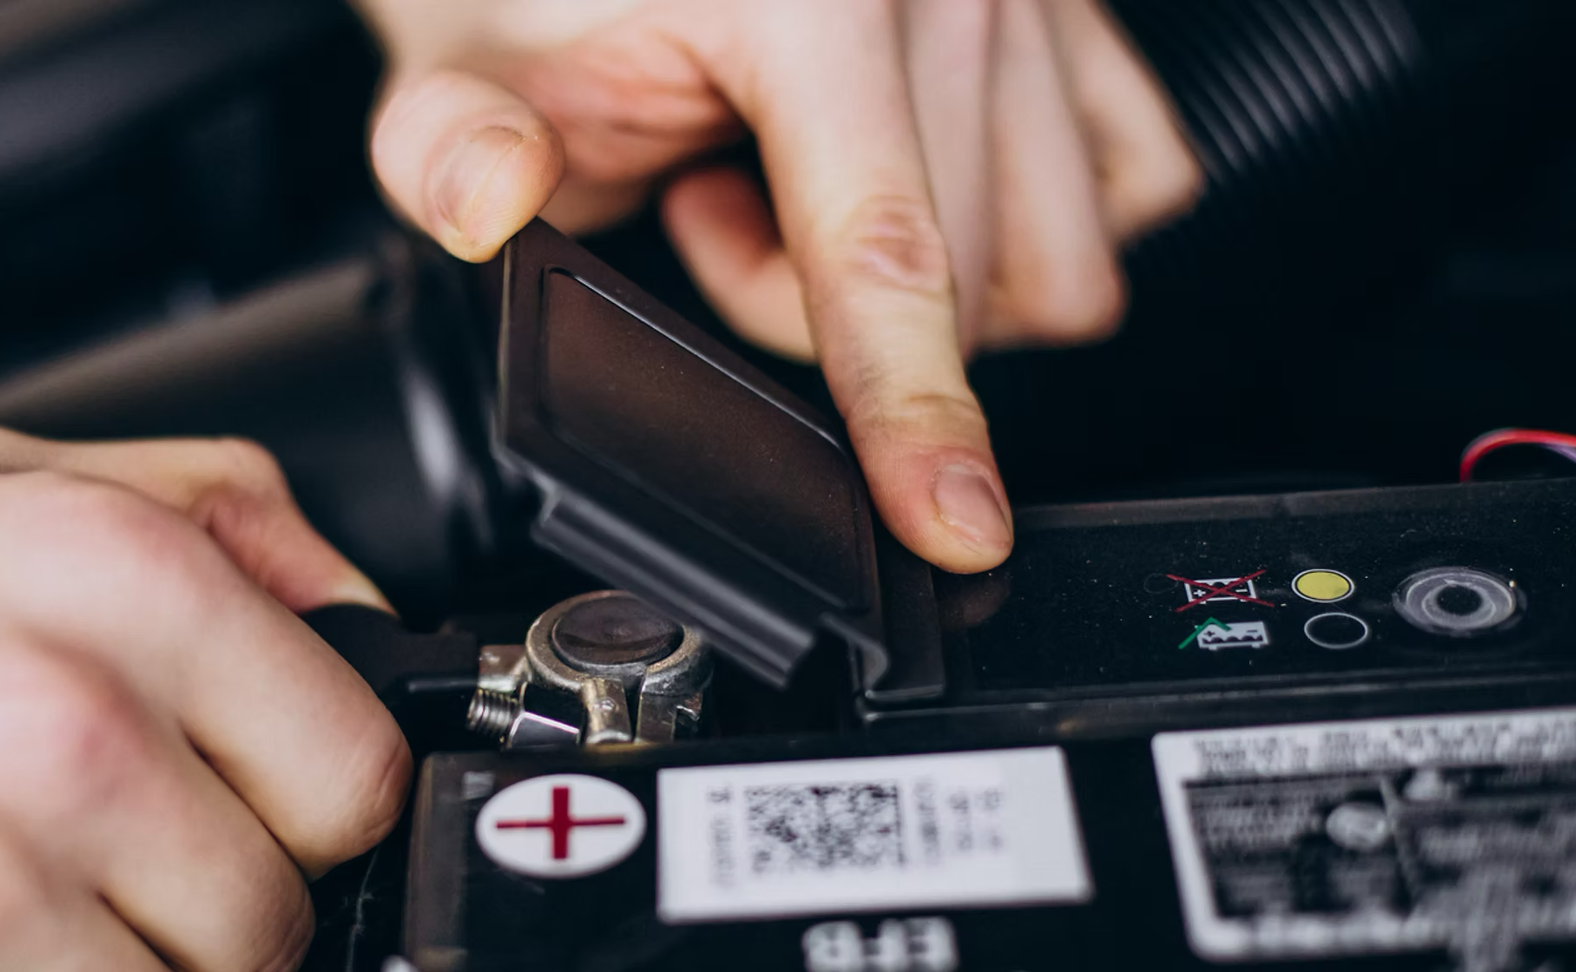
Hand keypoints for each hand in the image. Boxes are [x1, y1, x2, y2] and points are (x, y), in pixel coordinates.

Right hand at [0, 383, 404, 967]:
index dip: (296, 813)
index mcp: (112, 581)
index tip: (234, 817)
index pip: (352, 779)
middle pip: (263, 922)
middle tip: (61, 863)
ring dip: (83, 967)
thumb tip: (360, 615)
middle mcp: (59, 729)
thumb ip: (208, 521)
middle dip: (182, 909)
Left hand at [361, 0, 1199, 571]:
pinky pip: (1126, 195)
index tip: (955, 524)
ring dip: (921, 277)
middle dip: (814, 307)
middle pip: (966, 288)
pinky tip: (891, 172)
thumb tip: (489, 195)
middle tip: (703, 212)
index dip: (912, 411)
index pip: (882, 251)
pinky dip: (1012, 231)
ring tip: (787, 183)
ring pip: (1058, 265)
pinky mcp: (1087, 20)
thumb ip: (448, 148)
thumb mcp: (459, 74)